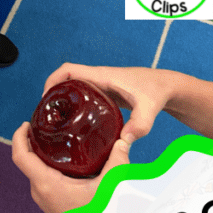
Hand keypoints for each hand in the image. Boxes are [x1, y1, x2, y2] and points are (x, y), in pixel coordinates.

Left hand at [12, 121, 130, 212]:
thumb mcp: (108, 188)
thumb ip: (117, 163)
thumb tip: (122, 142)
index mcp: (46, 184)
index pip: (20, 156)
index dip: (19, 136)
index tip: (26, 124)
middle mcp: (39, 191)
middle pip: (26, 160)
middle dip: (31, 141)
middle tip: (44, 127)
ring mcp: (42, 198)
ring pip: (34, 170)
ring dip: (39, 154)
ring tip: (53, 140)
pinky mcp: (49, 202)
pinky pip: (41, 179)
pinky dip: (46, 166)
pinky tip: (61, 160)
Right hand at [41, 62, 175, 143]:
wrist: (167, 87)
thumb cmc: (157, 92)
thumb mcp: (148, 109)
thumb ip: (140, 125)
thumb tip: (125, 142)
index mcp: (103, 76)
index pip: (68, 70)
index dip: (52, 81)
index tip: (45, 98)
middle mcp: (99, 79)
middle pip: (66, 81)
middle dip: (53, 95)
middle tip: (46, 117)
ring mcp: (102, 87)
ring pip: (74, 90)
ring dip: (63, 102)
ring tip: (56, 123)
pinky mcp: (107, 96)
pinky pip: (84, 98)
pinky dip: (75, 108)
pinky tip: (75, 126)